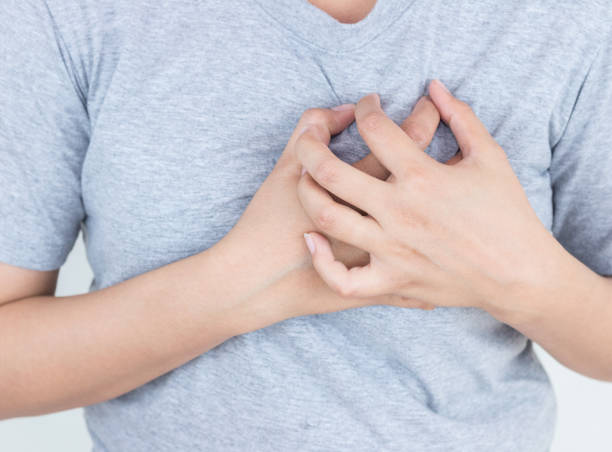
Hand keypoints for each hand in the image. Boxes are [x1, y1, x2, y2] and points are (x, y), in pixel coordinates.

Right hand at [220, 99, 440, 311]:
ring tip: (452, 193)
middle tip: (457, 146)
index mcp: (363, 190)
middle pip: (429, 182)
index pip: (405, 141)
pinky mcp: (380, 287)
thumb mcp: (285, 169)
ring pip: (434, 235)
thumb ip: (309, 131)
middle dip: (448, 161)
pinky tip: (448, 257)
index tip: (427, 104)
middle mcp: (384, 223)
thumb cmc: (267, 224)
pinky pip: (418, 284)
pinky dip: (436, 275)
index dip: (422, 115)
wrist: (254, 283)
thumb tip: (340, 110)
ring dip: (451, 212)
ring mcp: (386, 259)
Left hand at [297, 80, 562, 311]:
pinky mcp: (392, 281)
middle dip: (310, 145)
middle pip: (332, 171)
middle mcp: (400, 212)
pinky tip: (313, 239)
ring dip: (306, 192)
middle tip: (311, 136)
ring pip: (327, 218)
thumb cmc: (507, 215)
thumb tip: (434, 86)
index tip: (367, 105)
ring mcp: (392, 250)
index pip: (375, 128)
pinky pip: (343, 279)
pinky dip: (322, 261)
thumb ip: (462, 117)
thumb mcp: (491, 158)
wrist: (519, 275)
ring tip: (304, 178)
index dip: (365, 107)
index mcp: (423, 177)